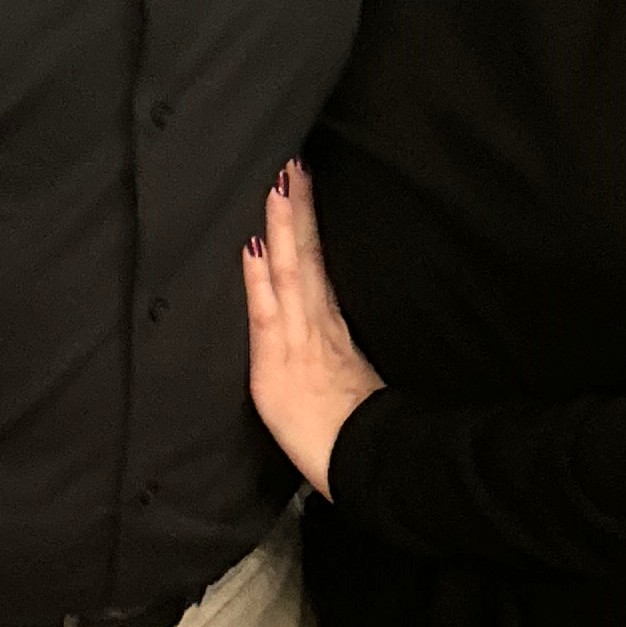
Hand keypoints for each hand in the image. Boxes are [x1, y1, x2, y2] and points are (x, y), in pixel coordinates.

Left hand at [242, 161, 382, 499]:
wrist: (371, 466)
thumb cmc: (359, 432)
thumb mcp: (352, 378)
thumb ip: (337, 347)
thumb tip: (332, 326)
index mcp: (330, 329)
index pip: (314, 266)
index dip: (306, 226)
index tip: (300, 183)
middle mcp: (315, 327)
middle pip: (304, 257)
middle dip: (296, 209)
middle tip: (291, 160)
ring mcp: (297, 344)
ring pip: (289, 273)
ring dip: (281, 226)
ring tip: (278, 182)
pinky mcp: (278, 368)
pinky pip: (268, 314)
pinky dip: (260, 278)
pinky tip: (254, 244)